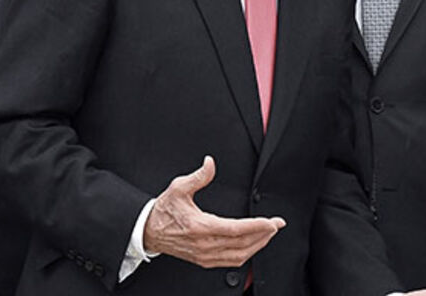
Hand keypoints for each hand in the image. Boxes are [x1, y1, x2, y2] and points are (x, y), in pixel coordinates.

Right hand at [143, 156, 285, 267]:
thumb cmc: (164, 211)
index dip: (257, 226)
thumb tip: (210, 163)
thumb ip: (198, 176)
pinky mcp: (204, 260)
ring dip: (257, 245)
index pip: (236, 229)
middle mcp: (204, 244)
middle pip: (242, 244)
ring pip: (239, 256)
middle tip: (277, 225)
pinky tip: (253, 246)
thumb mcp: (178, 188)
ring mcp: (205, 255)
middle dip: (264, 234)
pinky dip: (246, 254)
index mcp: (201, 227)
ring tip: (268, 234)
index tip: (272, 222)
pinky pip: (230, 262)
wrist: (148, 231)